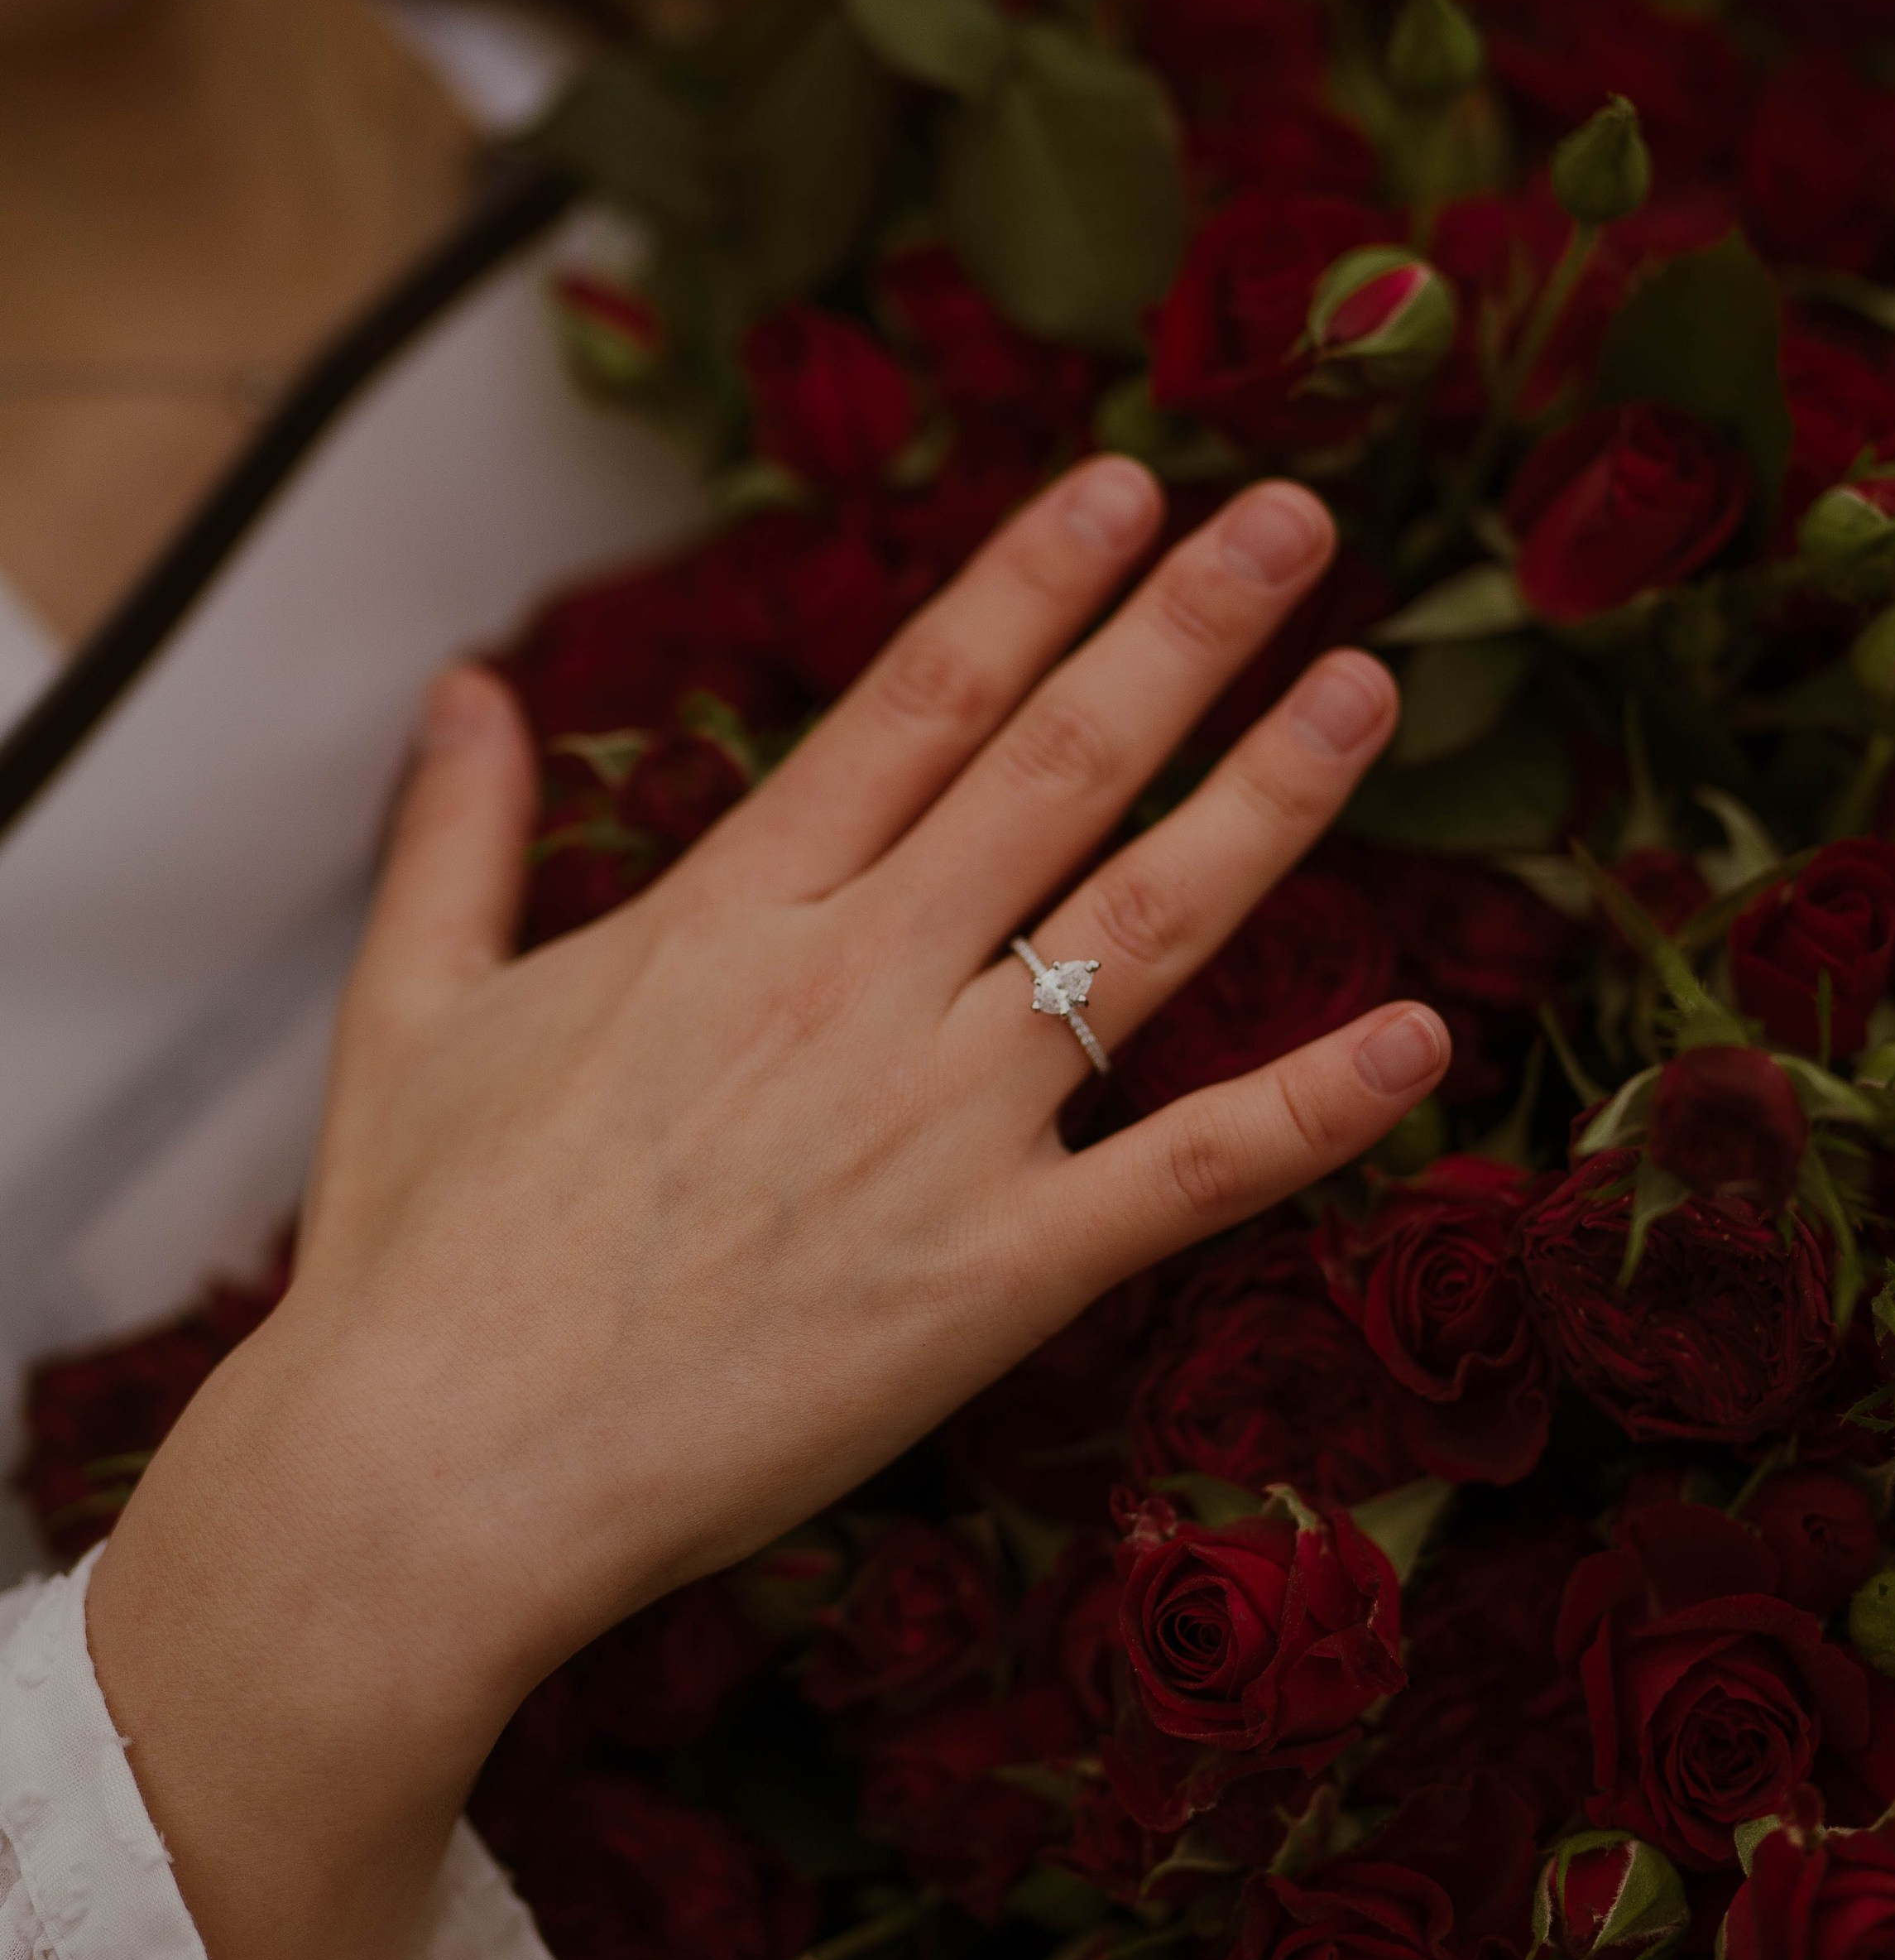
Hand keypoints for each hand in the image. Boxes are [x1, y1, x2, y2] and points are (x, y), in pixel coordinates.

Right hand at [89, 458, 1443, 1959]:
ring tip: (1365, 688)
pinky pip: (1188, 1173)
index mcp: (729, 911)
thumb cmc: (415, 1255)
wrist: (437, 1475)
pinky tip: (1420, 1039)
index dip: (1036, 580)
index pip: (921, 699)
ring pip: (1143, 924)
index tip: (1129, 484)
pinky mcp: (995, 1276)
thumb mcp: (410, 1010)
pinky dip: (1313, 1109)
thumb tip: (462, 687)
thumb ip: (458, 838)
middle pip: (1058, 766)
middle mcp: (856, 983)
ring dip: (1268, 797)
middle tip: (1296, 517)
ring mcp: (939, 1126)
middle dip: (1186, 627)